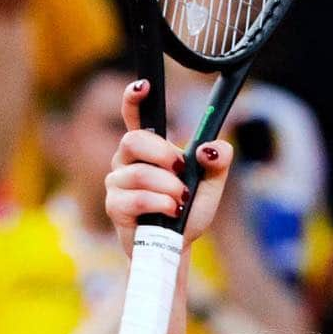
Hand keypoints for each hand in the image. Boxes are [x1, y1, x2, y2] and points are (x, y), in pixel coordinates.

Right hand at [105, 80, 232, 255]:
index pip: (135, 117)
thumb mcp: (211, 185)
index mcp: (149, 149)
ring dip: (168, 187)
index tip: (143, 86)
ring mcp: (117, 183)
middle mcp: (127, 161)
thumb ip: (217, 162)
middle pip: (133, 140)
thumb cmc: (187, 211)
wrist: (177, 247)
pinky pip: (134, 198)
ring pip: (139, 172)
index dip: (134, 99)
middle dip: (162, 153)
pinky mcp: (114, 206)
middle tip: (180, 170)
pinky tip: (170, 211)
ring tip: (180, 200)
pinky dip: (159, 204)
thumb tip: (212, 148)